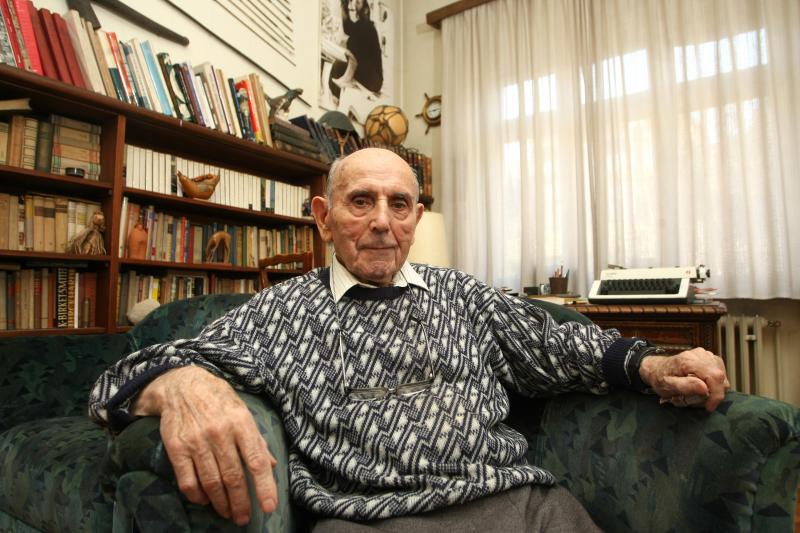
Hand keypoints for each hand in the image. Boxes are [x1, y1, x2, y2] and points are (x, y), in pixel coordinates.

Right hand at [132, 366, 277, 524]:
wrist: (182, 385)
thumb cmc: (218, 399)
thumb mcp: (243, 411)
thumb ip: (256, 439)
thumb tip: (270, 464)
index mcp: (241, 423)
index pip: (256, 461)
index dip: (264, 487)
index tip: (269, 507)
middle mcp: (219, 433)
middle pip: (233, 477)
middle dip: (240, 503)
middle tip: (243, 518)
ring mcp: (196, 441)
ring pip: (211, 483)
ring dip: (221, 503)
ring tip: (227, 513)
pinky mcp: (176, 448)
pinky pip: (187, 481)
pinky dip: (197, 496)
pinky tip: (205, 500)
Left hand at [638, 348, 729, 411]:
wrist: (656, 368)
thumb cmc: (660, 378)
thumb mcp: (667, 386)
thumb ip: (686, 386)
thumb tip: (705, 389)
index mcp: (689, 361)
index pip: (714, 377)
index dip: (716, 394)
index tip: (709, 407)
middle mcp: (700, 355)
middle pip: (720, 377)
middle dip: (713, 393)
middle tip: (699, 401)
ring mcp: (705, 354)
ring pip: (722, 376)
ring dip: (714, 389)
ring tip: (698, 394)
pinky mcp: (709, 357)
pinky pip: (720, 372)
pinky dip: (714, 383)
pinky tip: (702, 386)